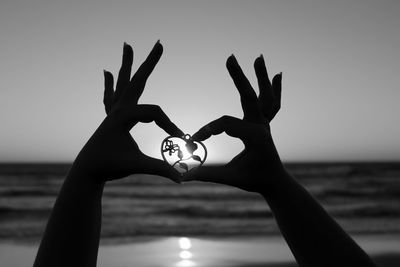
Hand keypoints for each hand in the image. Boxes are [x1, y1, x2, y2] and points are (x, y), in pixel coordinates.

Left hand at [73, 41, 182, 182]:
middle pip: (138, 80)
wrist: (86, 172)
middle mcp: (118, 108)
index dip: (170, 126)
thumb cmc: (109, 167)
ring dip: (127, 64)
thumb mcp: (136, 166)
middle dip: (150, 62)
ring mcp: (113, 112)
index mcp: (123, 115)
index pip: (155, 113)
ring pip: (123, 83)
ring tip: (126, 45)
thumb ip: (160, 169)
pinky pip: (111, 96)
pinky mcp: (111, 118)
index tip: (180, 140)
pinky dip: (111, 83)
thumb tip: (182, 178)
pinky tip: (106, 73)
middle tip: (159, 43)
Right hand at [183, 55, 282, 192]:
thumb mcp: (230, 177)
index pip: (226, 124)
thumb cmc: (254, 180)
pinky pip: (271, 104)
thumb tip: (182, 176)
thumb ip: (206, 174)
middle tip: (230, 57)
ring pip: (264, 96)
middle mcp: (262, 126)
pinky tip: (278, 75)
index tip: (194, 140)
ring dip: (261, 77)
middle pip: (248, 96)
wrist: (275, 182)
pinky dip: (274, 89)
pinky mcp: (264, 124)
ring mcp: (265, 123)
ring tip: (259, 57)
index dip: (208, 130)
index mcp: (254, 136)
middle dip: (239, 77)